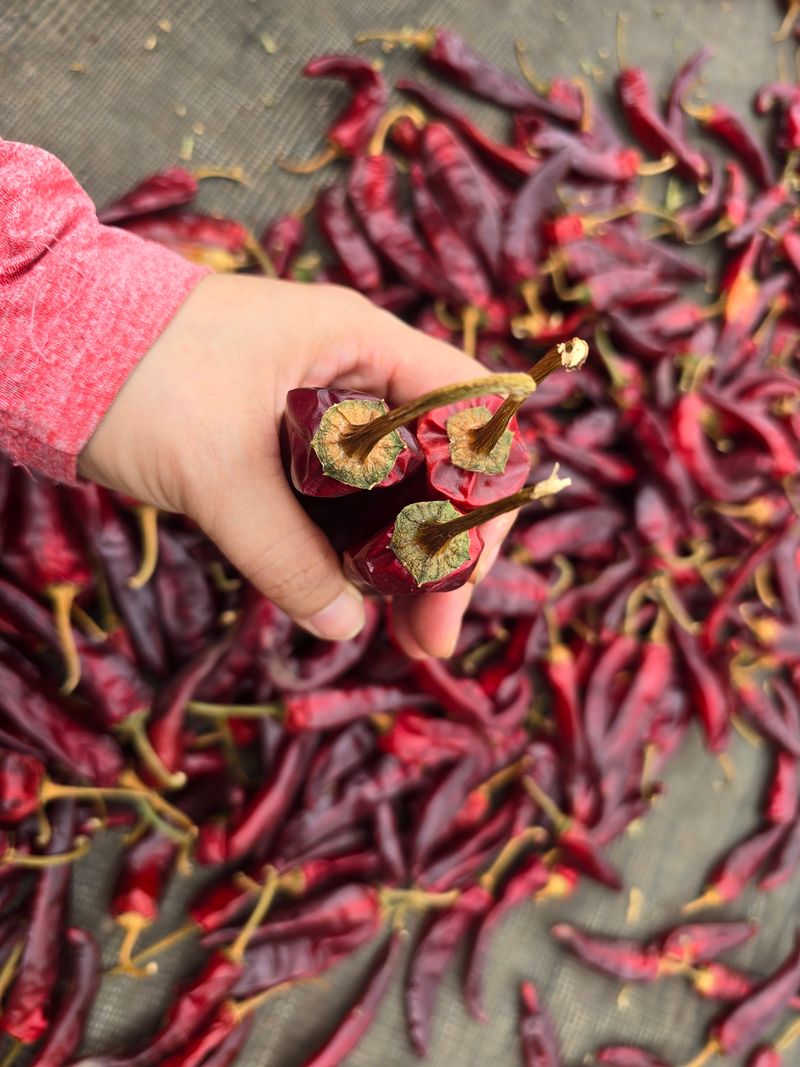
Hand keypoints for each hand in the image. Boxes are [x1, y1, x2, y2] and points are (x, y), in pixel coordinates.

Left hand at [79, 274, 515, 656]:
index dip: (480, 492)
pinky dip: (356, 549)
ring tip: (407, 634)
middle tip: (433, 633)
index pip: (466, 411)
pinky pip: (342, 502)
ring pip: (393, 490)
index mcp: (360, 345)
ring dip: (405, 559)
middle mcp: (355, 374)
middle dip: (446, 549)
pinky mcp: (285, 446)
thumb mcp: (218, 471)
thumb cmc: (139, 376)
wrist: (50, 345)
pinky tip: (356, 599)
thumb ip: (285, 554)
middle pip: (439, 463)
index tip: (461, 573)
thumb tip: (342, 623)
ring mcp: (321, 411)